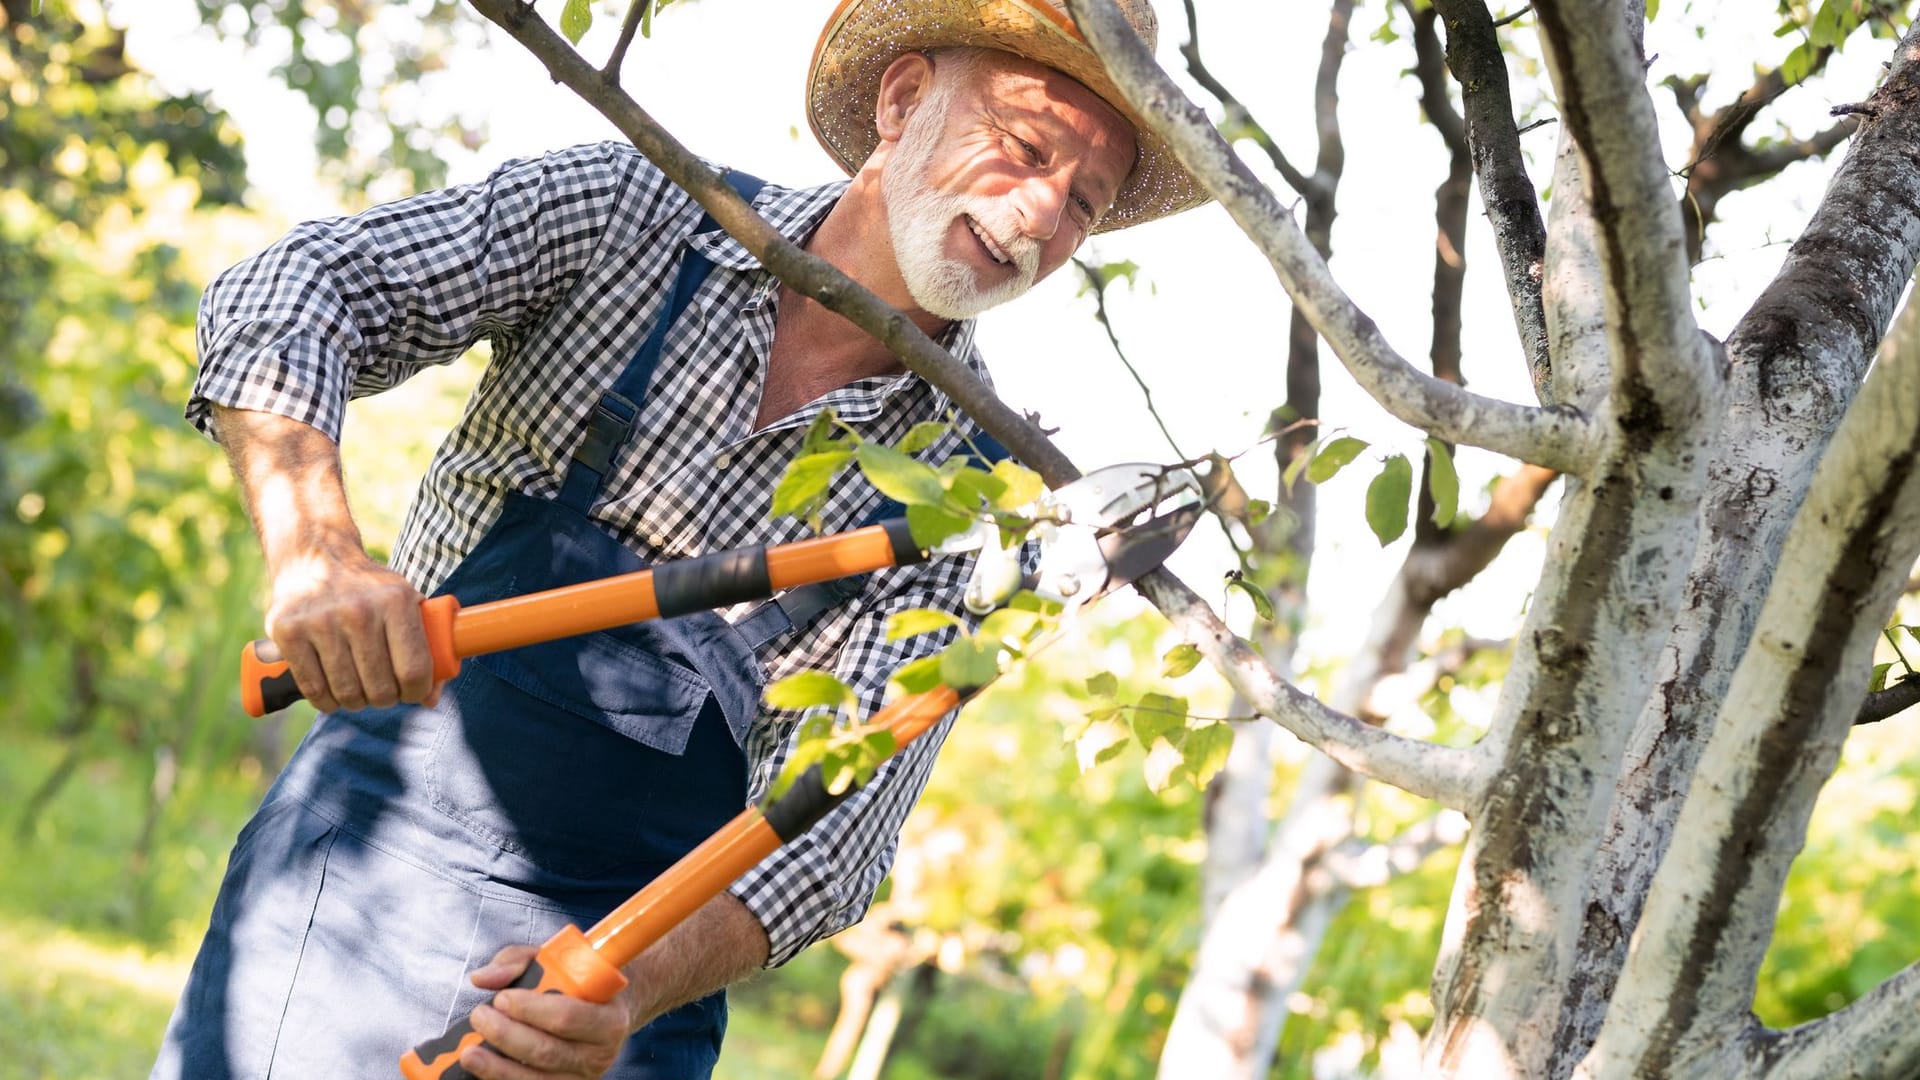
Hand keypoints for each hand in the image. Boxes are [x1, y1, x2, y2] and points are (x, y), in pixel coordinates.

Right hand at [264, 541, 441, 712]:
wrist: (315, 555)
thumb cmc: (370, 589)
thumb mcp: (405, 601)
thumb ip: (427, 646)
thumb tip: (431, 699)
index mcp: (396, 601)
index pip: (414, 670)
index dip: (418, 691)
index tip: (413, 692)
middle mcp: (358, 611)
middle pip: (380, 688)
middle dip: (386, 698)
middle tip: (383, 691)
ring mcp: (319, 622)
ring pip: (347, 693)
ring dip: (356, 701)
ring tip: (359, 690)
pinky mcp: (288, 632)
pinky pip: (313, 689)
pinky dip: (327, 701)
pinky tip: (333, 691)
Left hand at [460, 945, 636, 1079]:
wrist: (608, 1014)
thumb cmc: (576, 984)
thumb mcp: (554, 961)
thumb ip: (517, 962)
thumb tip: (482, 978)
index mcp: (608, 1017)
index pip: (568, 1016)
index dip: (532, 1009)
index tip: (502, 997)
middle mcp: (600, 1053)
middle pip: (548, 1051)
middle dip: (507, 1036)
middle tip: (479, 1016)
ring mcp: (582, 1078)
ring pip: (537, 1078)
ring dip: (498, 1067)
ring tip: (469, 1052)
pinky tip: (483, 1071)